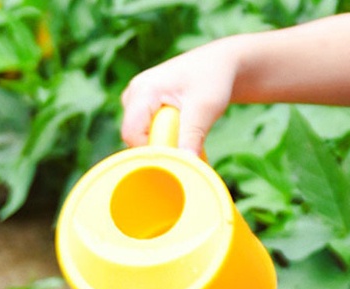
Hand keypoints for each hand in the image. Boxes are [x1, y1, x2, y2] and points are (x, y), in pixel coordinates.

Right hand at [120, 39, 239, 153]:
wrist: (218, 64)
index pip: (131, 134)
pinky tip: (181, 129)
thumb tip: (187, 163)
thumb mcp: (205, 108)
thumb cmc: (212, 78)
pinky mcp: (143, 107)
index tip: (176, 154)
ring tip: (186, 129)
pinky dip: (164, 137)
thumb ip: (192, 136)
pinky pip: (146, 132)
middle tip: (186, 140)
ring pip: (140, 136)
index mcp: (143, 90)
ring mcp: (136, 100)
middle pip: (133, 137)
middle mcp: (133, 94)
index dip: (152, 149)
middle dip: (159, 146)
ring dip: (164, 141)